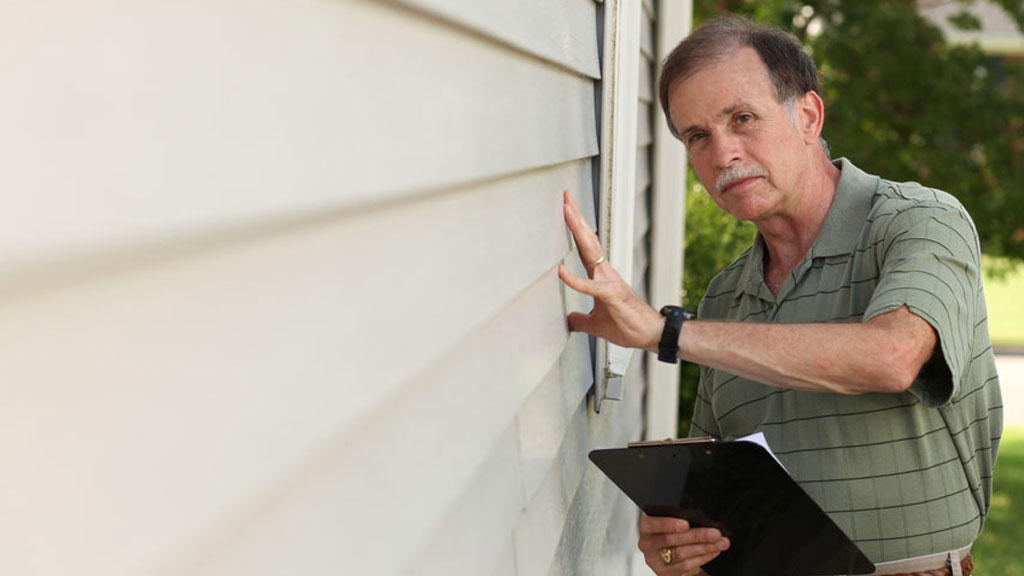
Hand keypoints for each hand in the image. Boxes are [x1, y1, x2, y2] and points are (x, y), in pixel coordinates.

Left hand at [558, 191, 663, 350]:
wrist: (650, 335)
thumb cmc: (627, 326)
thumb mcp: (595, 324)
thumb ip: (580, 319)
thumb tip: (567, 321)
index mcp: (600, 275)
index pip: (585, 247)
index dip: (575, 229)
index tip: (567, 210)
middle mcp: (605, 273)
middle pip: (587, 240)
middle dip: (576, 218)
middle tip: (565, 198)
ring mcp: (609, 281)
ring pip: (591, 251)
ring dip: (578, 231)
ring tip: (567, 211)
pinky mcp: (612, 295)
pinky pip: (591, 286)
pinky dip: (575, 280)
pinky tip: (561, 272)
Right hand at [638, 516, 729, 575]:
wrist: (670, 554)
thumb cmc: (672, 533)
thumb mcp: (672, 523)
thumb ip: (681, 520)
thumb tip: (703, 521)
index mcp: (646, 527)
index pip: (652, 525)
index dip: (668, 524)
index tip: (686, 524)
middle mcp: (646, 545)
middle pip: (671, 540)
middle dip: (696, 536)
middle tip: (715, 533)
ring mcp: (655, 561)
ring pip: (681, 553)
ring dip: (704, 547)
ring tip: (720, 543)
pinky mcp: (665, 573)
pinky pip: (686, 565)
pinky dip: (703, 557)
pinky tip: (714, 551)